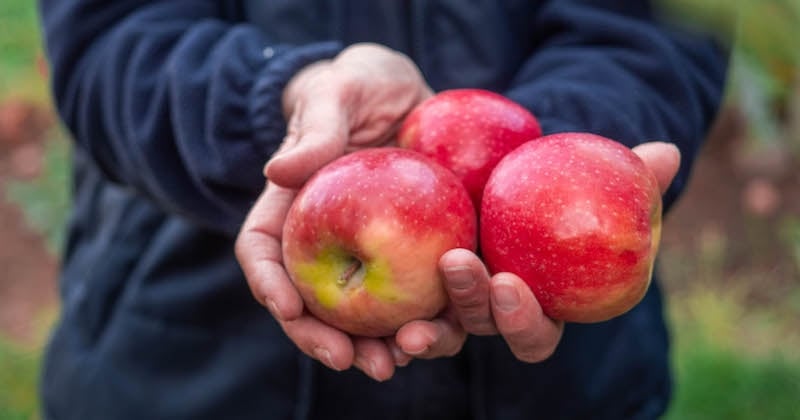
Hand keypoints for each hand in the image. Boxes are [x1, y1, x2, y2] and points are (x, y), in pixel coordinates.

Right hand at [237, 44, 431, 381]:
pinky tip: (440, 333)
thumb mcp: (337, 94)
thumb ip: (315, 128)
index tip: (286, 309)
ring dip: (375, 344)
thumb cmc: (358, 88)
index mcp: (288, 209)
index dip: (268, 284)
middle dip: (321, 337)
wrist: (404, 96)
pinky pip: (416, 297)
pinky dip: (424, 321)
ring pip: (361, 313)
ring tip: (393, 363)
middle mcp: (321, 241)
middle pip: (309, 302)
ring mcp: (367, 254)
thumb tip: (279, 171)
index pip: (262, 252)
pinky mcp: (414, 256)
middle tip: (347, 358)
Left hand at [389, 141, 681, 362]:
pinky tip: (355, 294)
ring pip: (434, 326)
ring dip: (423, 327)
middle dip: (470, 308)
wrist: (489, 161)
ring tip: (403, 319)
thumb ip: (625, 167)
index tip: (509, 283)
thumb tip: (670, 153)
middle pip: (480, 329)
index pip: (535, 329)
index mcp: (533, 300)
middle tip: (456, 265)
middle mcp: (488, 308)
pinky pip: (394, 298)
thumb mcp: (581, 163)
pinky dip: (381, 307)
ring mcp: (448, 297)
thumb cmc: (547, 173)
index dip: (525, 319)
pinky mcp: (408, 277)